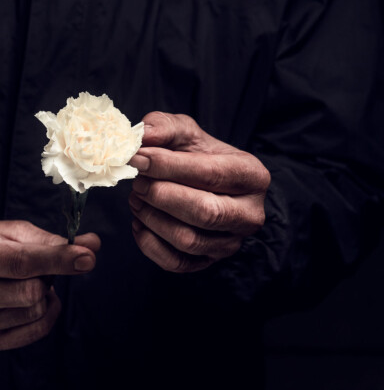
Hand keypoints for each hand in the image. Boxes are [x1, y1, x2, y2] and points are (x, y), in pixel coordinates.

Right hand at [0, 220, 99, 351]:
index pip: (19, 263)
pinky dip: (46, 314)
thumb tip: (91, 246)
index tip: (86, 257)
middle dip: (46, 277)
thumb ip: (50, 240)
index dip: (56, 260)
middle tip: (38, 267)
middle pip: (30, 293)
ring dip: (45, 295)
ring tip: (29, 282)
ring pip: (34, 312)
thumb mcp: (11, 232)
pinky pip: (35, 332)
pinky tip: (34, 301)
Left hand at [127, 112, 269, 272]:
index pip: (211, 174)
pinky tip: (140, 221)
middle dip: (161, 195)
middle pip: (204, 212)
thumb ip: (165, 127)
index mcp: (252, 176)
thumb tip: (144, 136)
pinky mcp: (207, 262)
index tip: (138, 158)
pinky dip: (149, 242)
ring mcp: (230, 243)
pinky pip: (175, 262)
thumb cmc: (196, 158)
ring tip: (136, 197)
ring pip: (188, 240)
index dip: (169, 166)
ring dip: (152, 217)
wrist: (205, 186)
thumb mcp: (186, 134)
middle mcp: (249, 214)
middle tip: (137, 181)